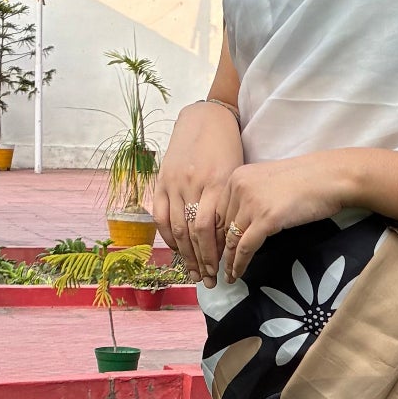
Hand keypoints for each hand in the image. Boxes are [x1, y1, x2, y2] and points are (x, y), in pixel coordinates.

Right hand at [151, 103, 243, 281]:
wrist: (207, 117)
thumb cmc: (229, 149)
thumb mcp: (237, 176)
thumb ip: (230, 205)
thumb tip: (228, 241)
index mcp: (219, 184)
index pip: (215, 229)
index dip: (216, 255)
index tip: (222, 271)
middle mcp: (195, 184)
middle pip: (195, 234)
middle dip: (202, 262)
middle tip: (208, 281)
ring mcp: (176, 182)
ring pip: (177, 228)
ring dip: (185, 255)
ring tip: (192, 273)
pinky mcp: (162, 180)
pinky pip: (160, 216)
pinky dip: (167, 236)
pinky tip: (176, 250)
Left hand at [218, 153, 362, 283]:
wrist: (330, 178)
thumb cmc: (307, 180)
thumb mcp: (269, 183)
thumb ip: (252, 197)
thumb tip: (243, 222)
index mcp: (238, 176)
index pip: (218, 211)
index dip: (216, 235)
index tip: (216, 251)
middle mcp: (239, 187)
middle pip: (222, 226)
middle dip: (220, 250)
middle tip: (219, 268)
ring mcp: (252, 203)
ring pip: (232, 239)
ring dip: (229, 261)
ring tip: (229, 276)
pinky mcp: (266, 219)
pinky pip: (246, 247)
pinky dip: (240, 263)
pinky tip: (238, 274)